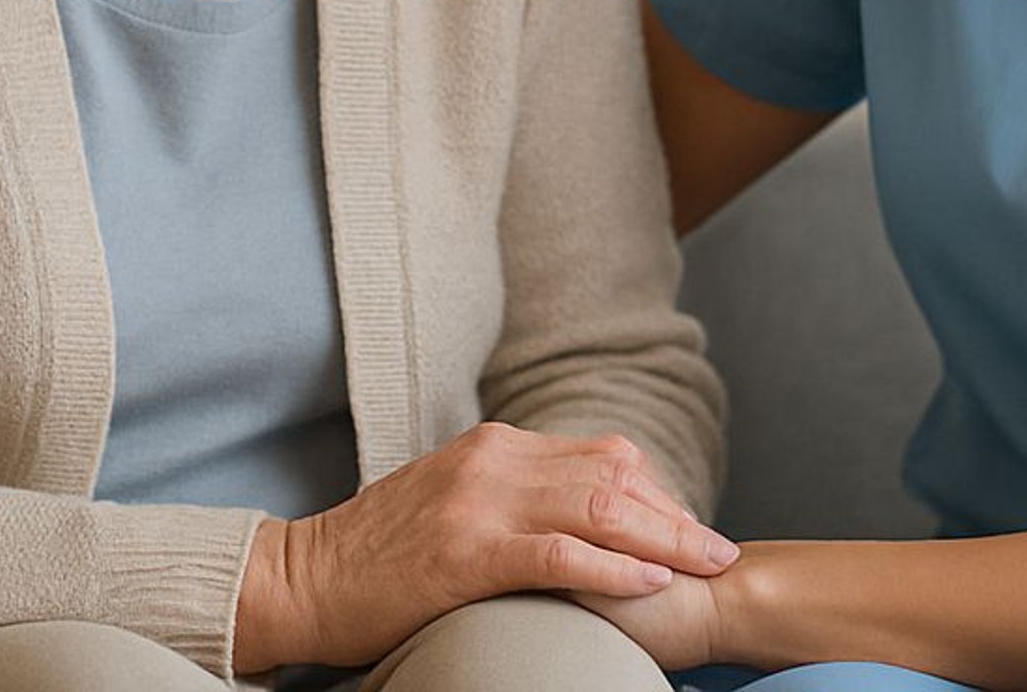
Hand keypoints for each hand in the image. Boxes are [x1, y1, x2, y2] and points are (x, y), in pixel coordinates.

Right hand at [234, 420, 738, 670]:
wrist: (306, 577)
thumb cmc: (378, 554)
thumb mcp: (453, 501)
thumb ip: (511, 495)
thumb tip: (574, 516)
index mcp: (497, 445)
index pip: (601, 455)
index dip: (656, 492)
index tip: (690, 528)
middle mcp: (497, 458)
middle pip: (612, 475)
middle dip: (674, 514)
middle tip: (720, 550)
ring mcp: (481, 500)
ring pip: (597, 506)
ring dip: (662, 537)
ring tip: (706, 565)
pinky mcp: (467, 550)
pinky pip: (556, 552)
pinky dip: (610, 566)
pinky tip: (647, 582)